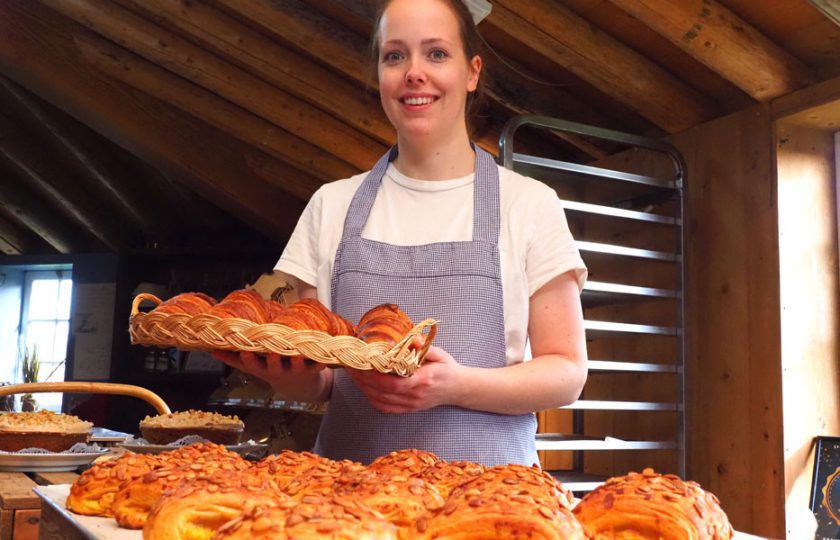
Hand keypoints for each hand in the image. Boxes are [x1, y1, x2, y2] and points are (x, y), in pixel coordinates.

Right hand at [211, 351, 328, 401]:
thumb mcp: (254, 368)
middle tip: (271, 351)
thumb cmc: (274, 371)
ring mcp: (295, 370)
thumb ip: (234, 359)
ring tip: (296, 353)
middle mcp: (279, 370)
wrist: (301, 388)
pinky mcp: (312, 369)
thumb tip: (211, 351)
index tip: (244, 349)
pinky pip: (317, 366)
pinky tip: (324, 359)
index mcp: (264, 369)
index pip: (252, 365)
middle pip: (274, 366)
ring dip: (296, 360)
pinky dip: (320, 362)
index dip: (248, 358)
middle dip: (272, 359)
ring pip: (296, 365)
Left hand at [344, 345, 465, 413]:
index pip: (393, 382)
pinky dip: (372, 399)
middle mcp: (415, 396)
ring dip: (364, 389)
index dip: (374, 376)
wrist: (459, 388)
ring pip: (381, 401)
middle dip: (363, 380)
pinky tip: (365, 389)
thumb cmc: (448, 369)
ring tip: (354, 376)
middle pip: (382, 392)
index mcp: (423, 380)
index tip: (362, 364)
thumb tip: (410, 338)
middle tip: (351, 367)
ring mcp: (411, 405)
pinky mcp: (409, 409)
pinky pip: (386, 408)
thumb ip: (424, 347)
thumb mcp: (439, 353)